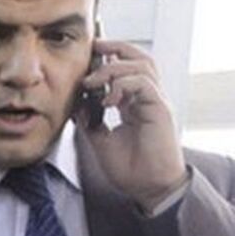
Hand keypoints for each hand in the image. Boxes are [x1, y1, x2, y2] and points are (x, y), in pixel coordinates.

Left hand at [79, 39, 186, 209]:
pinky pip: (144, 84)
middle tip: (94, 47)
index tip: (88, 54)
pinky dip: (124, 85)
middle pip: (139, 58)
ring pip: (142, 66)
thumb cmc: (130, 168)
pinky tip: (108, 99)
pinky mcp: (160, 110)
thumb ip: (89, 122)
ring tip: (92, 81)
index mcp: (134, 103)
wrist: (148, 188)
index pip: (126, 69)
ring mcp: (155, 102)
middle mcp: (147, 98)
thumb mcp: (100, 141)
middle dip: (116, 48)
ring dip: (114, 68)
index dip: (109, 57)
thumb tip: (74, 107)